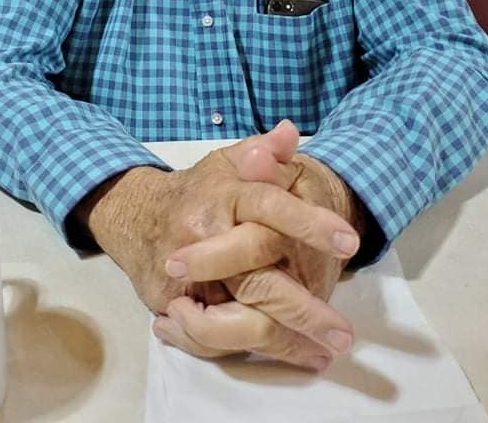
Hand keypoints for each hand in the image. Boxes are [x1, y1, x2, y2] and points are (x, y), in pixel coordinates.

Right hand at [75, 122, 360, 369]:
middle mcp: (203, 238)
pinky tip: (291, 354)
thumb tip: (290, 132)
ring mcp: (186, 279)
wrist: (138, 218)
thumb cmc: (199, 191)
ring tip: (324, 354)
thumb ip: (264, 151)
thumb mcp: (228, 162)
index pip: (268, 206)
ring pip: (240, 322)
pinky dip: (253, 351)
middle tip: (344, 333)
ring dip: (285, 344)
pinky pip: (216, 340)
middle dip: (305, 309)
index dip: (308, 223)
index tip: (349, 241)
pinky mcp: (173, 307)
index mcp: (222, 197)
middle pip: (258, 281)